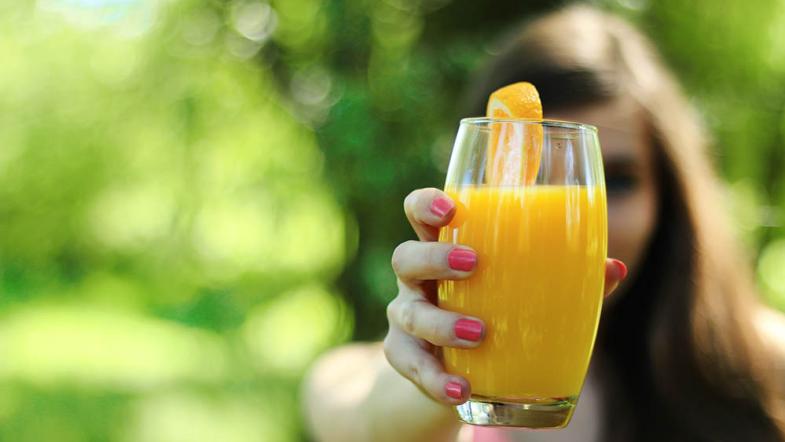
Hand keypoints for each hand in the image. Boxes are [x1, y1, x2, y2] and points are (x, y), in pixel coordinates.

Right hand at [384, 188, 627, 404]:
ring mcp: (407, 318)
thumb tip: (614, 268)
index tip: (451, 208)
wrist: (461, 372)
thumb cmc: (496, 315)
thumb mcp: (523, 295)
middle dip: (434, 257)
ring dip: (442, 323)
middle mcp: (419, 280)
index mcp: (445, 250)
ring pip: (409, 314)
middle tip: (472, 264)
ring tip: (478, 333)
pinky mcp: (405, 357)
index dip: (427, 204)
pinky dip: (436, 379)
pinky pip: (412, 366)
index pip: (421, 214)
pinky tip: (461, 388)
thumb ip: (565, 280)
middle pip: (406, 256)